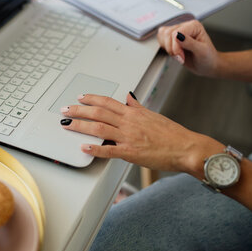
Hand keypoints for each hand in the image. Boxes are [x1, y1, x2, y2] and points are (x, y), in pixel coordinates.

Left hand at [60, 93, 223, 174]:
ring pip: (99, 128)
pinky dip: (95, 148)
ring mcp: (129, 137)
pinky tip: (84, 147)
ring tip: (67, 124)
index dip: (92, 98)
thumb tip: (129, 98)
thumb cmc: (173, 134)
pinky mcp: (130, 152)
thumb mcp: (153, 115)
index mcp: (134, 112)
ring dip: (80, 125)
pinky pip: (109, 150)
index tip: (80, 98)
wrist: (186, 147)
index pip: (108, 102)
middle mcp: (129, 122)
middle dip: (79, 110)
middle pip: (98, 112)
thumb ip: (138, 107)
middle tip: (65, 110)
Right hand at [157, 19, 219, 76]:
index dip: (176, 46)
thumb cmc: (208, 58)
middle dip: (172, 49)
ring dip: (168, 48)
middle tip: (181, 57)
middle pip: (167, 33)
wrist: (207, 65)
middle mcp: (185, 27)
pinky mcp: (172, 39)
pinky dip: (165, 48)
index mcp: (194, 26)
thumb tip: (177, 36)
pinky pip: (161, 40)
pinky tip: (175, 53)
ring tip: (178, 55)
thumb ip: (190, 43)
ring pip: (162, 35)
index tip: (181, 57)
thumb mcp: (202, 51)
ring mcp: (178, 33)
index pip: (176, 32)